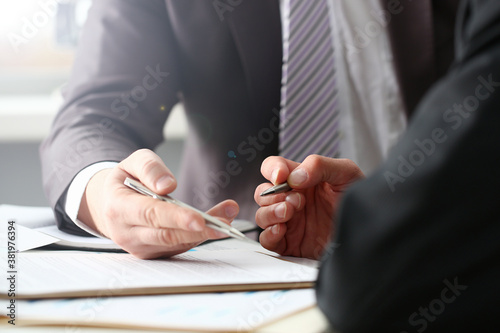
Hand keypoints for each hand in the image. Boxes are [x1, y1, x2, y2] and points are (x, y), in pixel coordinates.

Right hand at [78, 149, 238, 258]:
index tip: (200, 219)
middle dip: (198, 231)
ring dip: (205, 233)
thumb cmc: (124, 182)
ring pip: (177, 244)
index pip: (151, 215)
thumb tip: (167, 185)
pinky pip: (179, 247)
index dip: (177, 218)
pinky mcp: (152, 253)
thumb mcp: (132, 163)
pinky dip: (200, 236)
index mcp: (119, 208)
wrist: (108, 205)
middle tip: (226, 223)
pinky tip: (218, 224)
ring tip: (228, 216)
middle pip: (167, 235)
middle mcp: (127, 233)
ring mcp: (139, 247)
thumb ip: (149, 168)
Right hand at [254, 155, 363, 258]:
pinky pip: (267, 240)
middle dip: (274, 194)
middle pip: (263, 192)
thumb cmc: (364, 202)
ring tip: (289, 213)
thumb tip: (294, 177)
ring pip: (261, 215)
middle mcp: (293, 200)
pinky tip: (282, 230)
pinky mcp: (291, 245)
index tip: (281, 176)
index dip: (272, 170)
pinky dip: (269, 234)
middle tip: (297, 200)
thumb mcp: (347, 174)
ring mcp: (291, 222)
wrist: (373, 233)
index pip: (274, 168)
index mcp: (303, 179)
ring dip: (270, 212)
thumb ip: (319, 166)